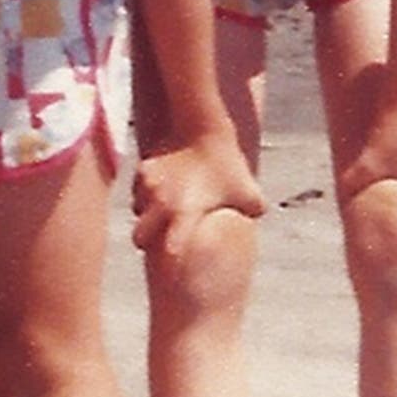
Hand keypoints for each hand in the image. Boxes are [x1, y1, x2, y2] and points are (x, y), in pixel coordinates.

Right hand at [131, 133, 266, 257]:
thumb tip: (259, 220)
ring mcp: (149, 187)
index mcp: (186, 213)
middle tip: (159, 238)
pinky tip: (161, 189)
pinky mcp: (143, 170)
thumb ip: (253, 211)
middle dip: (146, 241)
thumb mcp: (249, 191)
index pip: (172, 249)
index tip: (177, 269)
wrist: (205, 127)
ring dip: (147, 215)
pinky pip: (138, 190)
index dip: (173, 263)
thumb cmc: (229, 163)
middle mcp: (162, 204)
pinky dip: (145, 193)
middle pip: (139, 238)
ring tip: (163, 210)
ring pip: (137, 212)